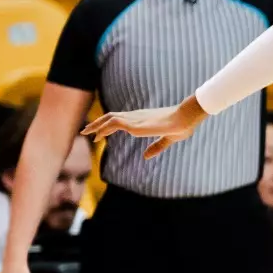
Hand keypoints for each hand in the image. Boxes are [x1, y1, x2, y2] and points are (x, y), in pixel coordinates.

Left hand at [83, 96, 206, 157]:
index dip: (108, 125)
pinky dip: (104, 128)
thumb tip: (145, 156)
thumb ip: (157, 147)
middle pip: (111, 116)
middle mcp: (136, 116)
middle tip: (85, 131)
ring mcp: (135, 119)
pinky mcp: (135, 124)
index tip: (99, 132)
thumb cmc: (182, 125)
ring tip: (85, 132)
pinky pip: (114, 123)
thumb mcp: (169, 139)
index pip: (120, 119)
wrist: (186, 118)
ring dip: (96, 125)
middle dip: (97, 124)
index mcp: (143, 119)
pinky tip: (98, 135)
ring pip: (109, 119)